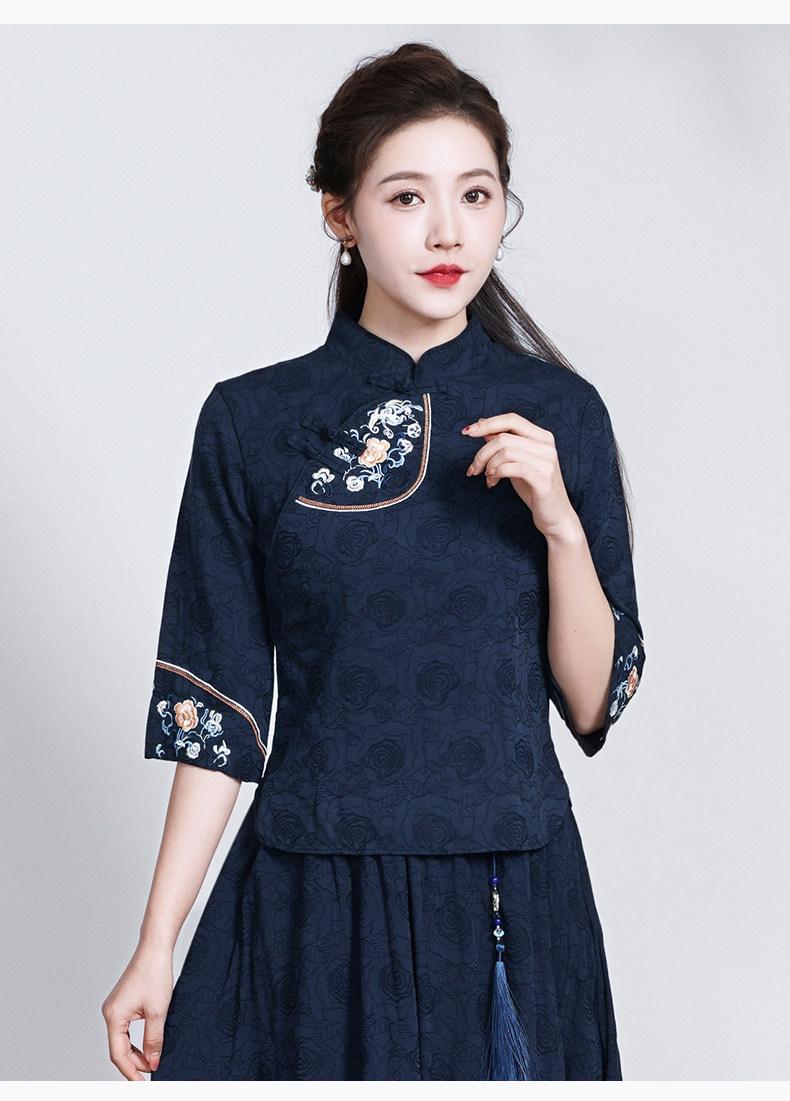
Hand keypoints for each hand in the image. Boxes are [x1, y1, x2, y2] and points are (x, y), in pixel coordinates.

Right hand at [101, 944, 173, 1079]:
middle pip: (118, 1048)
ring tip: (152, 1062)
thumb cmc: (155, 973)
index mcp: (113, 1016)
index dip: (131, 1071)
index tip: (142, 1084)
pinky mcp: (123, 1002)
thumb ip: (154, 1041)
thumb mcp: (158, 1012)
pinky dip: (136, 1040)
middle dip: (134, 1064)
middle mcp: (110, 1012)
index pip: (118, 1054)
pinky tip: (148, 1046)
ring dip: (136, 1053)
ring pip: (122, 1040)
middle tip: (150, 1075)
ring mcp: (115, 1007)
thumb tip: (153, 1063)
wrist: (155, 948)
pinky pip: (126, 1029)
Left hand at [462, 413, 579, 541]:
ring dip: (488, 465)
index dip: (487, 423)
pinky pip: (513, 467)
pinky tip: (492, 480)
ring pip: (505, 451)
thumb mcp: (516, 462)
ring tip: (486, 478)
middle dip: (482, 453)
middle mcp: (546, 446)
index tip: (467, 432)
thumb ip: (503, 444)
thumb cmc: (533, 488)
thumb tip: (481, 426)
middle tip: (473, 469)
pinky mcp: (543, 479)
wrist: (555, 516)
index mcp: (542, 437)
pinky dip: (497, 472)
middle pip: (503, 436)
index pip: (511, 419)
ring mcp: (546, 462)